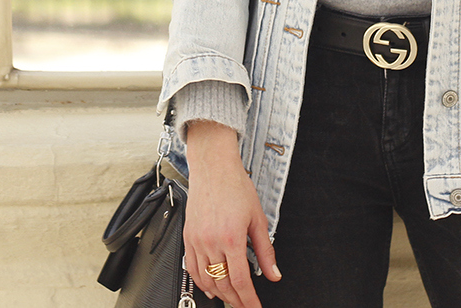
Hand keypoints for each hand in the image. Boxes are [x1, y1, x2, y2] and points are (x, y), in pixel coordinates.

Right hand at [182, 120, 279, 307]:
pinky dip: (201, 282)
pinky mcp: (188, 236)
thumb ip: (265, 251)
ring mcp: (197, 240)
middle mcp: (211, 241)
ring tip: (231, 299)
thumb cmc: (235, 186)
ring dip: (219, 293)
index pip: (240, 281)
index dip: (249, 300)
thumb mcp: (258, 219)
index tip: (255, 307)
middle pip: (223, 284)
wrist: (213, 167)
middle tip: (245, 305)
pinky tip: (210, 287)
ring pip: (206, 279)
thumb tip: (273, 273)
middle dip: (236, 300)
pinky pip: (191, 267)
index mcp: (232, 238)